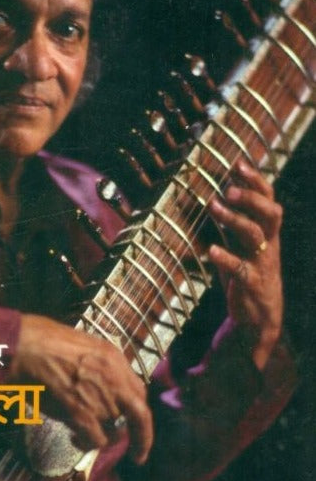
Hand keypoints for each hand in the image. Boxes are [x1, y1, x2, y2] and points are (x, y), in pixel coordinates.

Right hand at [9, 314, 152, 463]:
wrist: (24, 347)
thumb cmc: (44, 340)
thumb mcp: (83, 344)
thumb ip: (99, 365)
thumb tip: (102, 384)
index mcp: (114, 357)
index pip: (139, 390)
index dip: (138, 409)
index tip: (135, 421)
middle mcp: (113, 378)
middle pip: (138, 414)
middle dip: (141, 437)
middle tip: (138, 453)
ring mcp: (99, 397)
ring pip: (114, 430)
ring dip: (102, 436)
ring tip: (84, 432)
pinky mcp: (81, 414)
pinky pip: (96, 440)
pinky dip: (88, 444)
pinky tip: (75, 438)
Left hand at [208, 159, 282, 368]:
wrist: (259, 318)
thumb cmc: (248, 273)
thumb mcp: (242, 244)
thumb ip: (233, 220)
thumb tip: (217, 191)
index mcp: (267, 232)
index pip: (268, 200)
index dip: (256, 180)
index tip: (238, 163)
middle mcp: (268, 244)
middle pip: (270, 213)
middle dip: (250, 197)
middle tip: (228, 187)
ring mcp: (261, 262)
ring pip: (255, 235)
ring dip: (233, 218)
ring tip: (212, 205)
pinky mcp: (251, 283)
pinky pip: (240, 268)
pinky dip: (225, 257)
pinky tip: (210, 250)